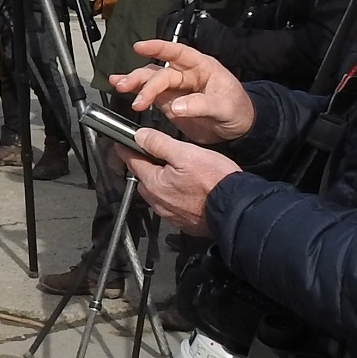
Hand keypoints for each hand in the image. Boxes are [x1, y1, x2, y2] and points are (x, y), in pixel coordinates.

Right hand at [110, 40, 253, 142]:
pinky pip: (150, 95)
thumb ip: (201, 105)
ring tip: (120, 87)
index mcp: (202, 67)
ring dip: (134, 83)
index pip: (178, 53)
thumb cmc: (237, 111)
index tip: (140, 47)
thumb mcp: (225, 107)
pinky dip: (136, 93)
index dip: (159, 48)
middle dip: (142, 78)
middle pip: (159, 71)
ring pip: (151, 80)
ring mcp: (176, 88)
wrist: (238, 129)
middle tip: (127, 87)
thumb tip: (175, 107)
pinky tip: (123, 91)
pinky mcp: (169, 103)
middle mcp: (186, 74)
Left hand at [122, 130, 240, 234]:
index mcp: (154, 182)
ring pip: (158, 193)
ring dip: (162, 182)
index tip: (122, 144)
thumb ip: (159, 144)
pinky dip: (175, 196)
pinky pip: (172, 205)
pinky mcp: (183, 221)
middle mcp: (157, 201)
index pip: (132, 162)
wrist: (235, 211)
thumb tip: (140, 136)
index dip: (127, 149)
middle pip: (144, 178)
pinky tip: (188, 190)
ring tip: (178, 172)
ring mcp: (169, 213)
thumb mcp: (185, 153)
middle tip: (157, 155)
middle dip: (146, 166)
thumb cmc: (215, 182)